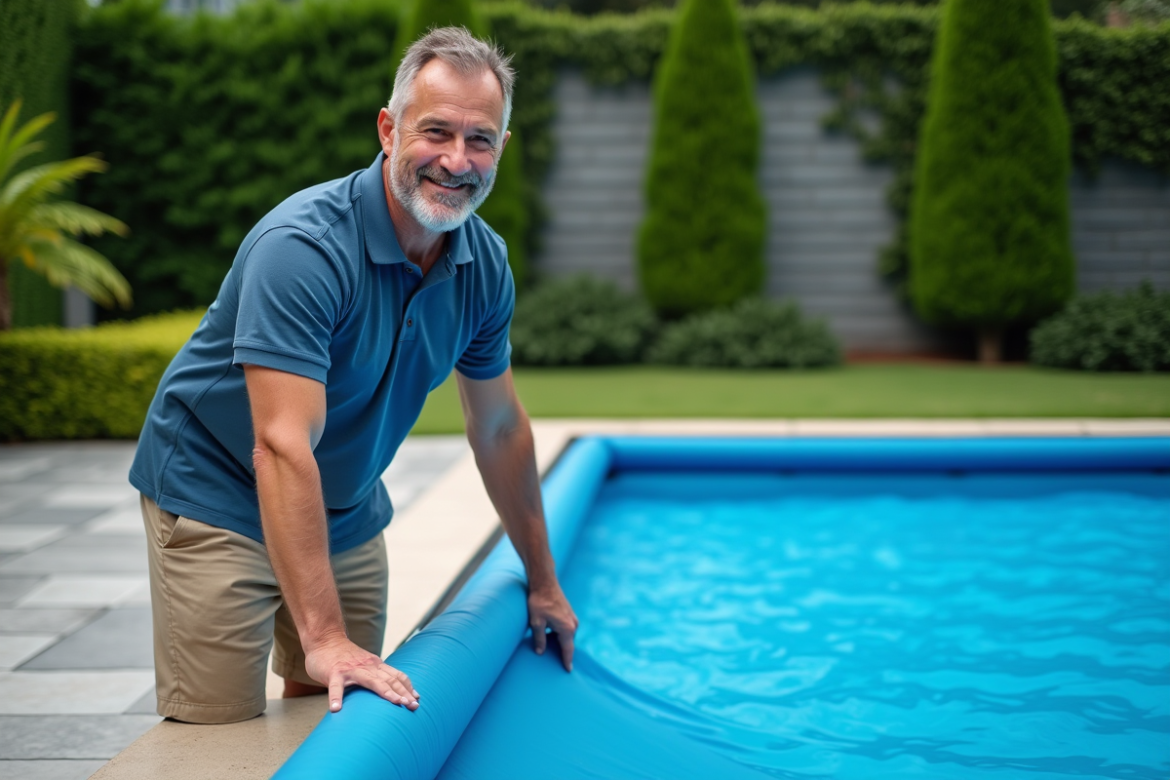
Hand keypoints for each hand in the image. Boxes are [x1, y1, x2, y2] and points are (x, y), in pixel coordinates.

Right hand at [304, 634, 419, 712]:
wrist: (325, 639)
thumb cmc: (344, 656)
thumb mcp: (364, 664)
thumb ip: (374, 675)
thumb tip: (387, 692)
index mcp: (375, 665)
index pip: (396, 676)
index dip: (408, 687)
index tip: (417, 698)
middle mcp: (367, 666)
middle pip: (390, 680)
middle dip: (404, 693)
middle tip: (414, 706)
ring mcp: (351, 669)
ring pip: (372, 681)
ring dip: (386, 692)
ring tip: (396, 704)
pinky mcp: (334, 673)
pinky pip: (336, 687)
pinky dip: (336, 698)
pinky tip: (336, 709)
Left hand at [528, 583, 578, 671]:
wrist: (544, 582)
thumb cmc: (539, 601)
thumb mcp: (536, 622)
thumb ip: (539, 639)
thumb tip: (540, 652)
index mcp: (566, 628)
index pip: (568, 650)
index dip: (567, 661)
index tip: (568, 671)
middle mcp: (573, 624)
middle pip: (568, 644)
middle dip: (563, 653)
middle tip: (557, 664)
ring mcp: (572, 618)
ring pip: (567, 636)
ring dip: (560, 642)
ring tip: (550, 649)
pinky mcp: (569, 614)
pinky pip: (567, 629)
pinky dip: (560, 635)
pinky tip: (550, 635)